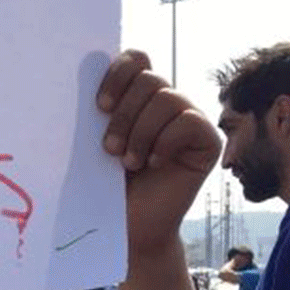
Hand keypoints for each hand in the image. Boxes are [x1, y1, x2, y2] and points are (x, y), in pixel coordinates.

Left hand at [97, 50, 220, 256]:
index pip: (135, 59)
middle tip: (108, 149)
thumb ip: (99, 113)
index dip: (118, 74)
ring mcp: (189, 119)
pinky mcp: (207, 141)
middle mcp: (166, 102)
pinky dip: (165, 142)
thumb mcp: (95, 146)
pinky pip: (188, 122)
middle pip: (149, 79)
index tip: (99, 106)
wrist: (129, 230)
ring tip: (128, 163)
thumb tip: (82, 78)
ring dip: (141, 132)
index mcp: (137, 97)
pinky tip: (154, 164)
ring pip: (167, 98)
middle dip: (124, 114)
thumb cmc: (107, 189)